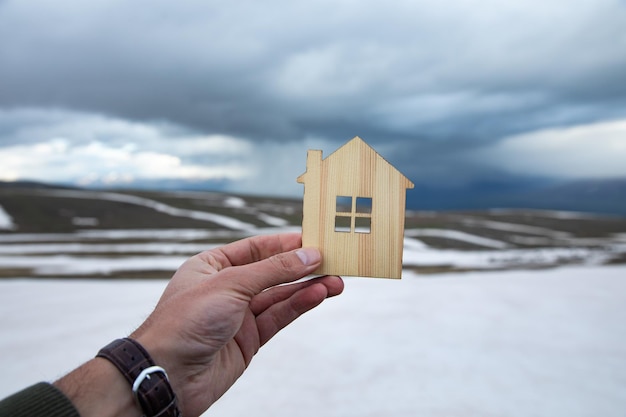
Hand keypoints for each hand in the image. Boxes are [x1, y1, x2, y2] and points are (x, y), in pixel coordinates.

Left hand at [130, 232, 342, 415]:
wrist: (168, 374)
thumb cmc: (185, 321)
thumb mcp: (231, 284)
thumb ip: (272, 270)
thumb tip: (308, 254)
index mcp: (212, 266)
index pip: (254, 248)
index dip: (284, 243)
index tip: (313, 238)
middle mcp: (226, 288)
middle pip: (271, 272)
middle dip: (301, 267)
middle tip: (333, 259)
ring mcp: (238, 315)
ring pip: (279, 296)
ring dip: (307, 288)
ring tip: (336, 280)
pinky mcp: (249, 339)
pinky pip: (278, 317)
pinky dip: (299, 305)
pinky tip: (318, 295)